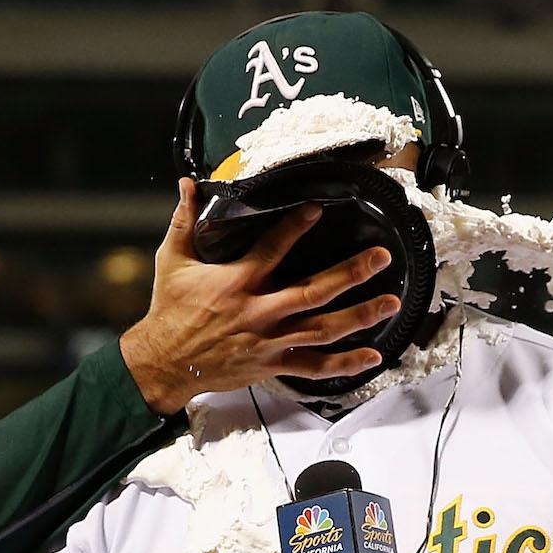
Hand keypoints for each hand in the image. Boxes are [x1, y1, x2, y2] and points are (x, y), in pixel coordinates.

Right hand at [119, 178, 402, 413]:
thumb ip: (184, 221)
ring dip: (359, 316)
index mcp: (236, 283)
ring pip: (322, 330)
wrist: (161, 364)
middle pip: (313, 292)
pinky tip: (370, 357)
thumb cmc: (168, 312)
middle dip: (350, 274)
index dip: (295, 227)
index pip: (271, 249)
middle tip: (381, 257)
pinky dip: (343, 365)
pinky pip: (313, 367)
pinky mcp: (271, 364)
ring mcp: (268, 341)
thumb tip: (186, 185)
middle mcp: (258, 312)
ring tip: (391, 303)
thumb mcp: (172, 262)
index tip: (318, 210)